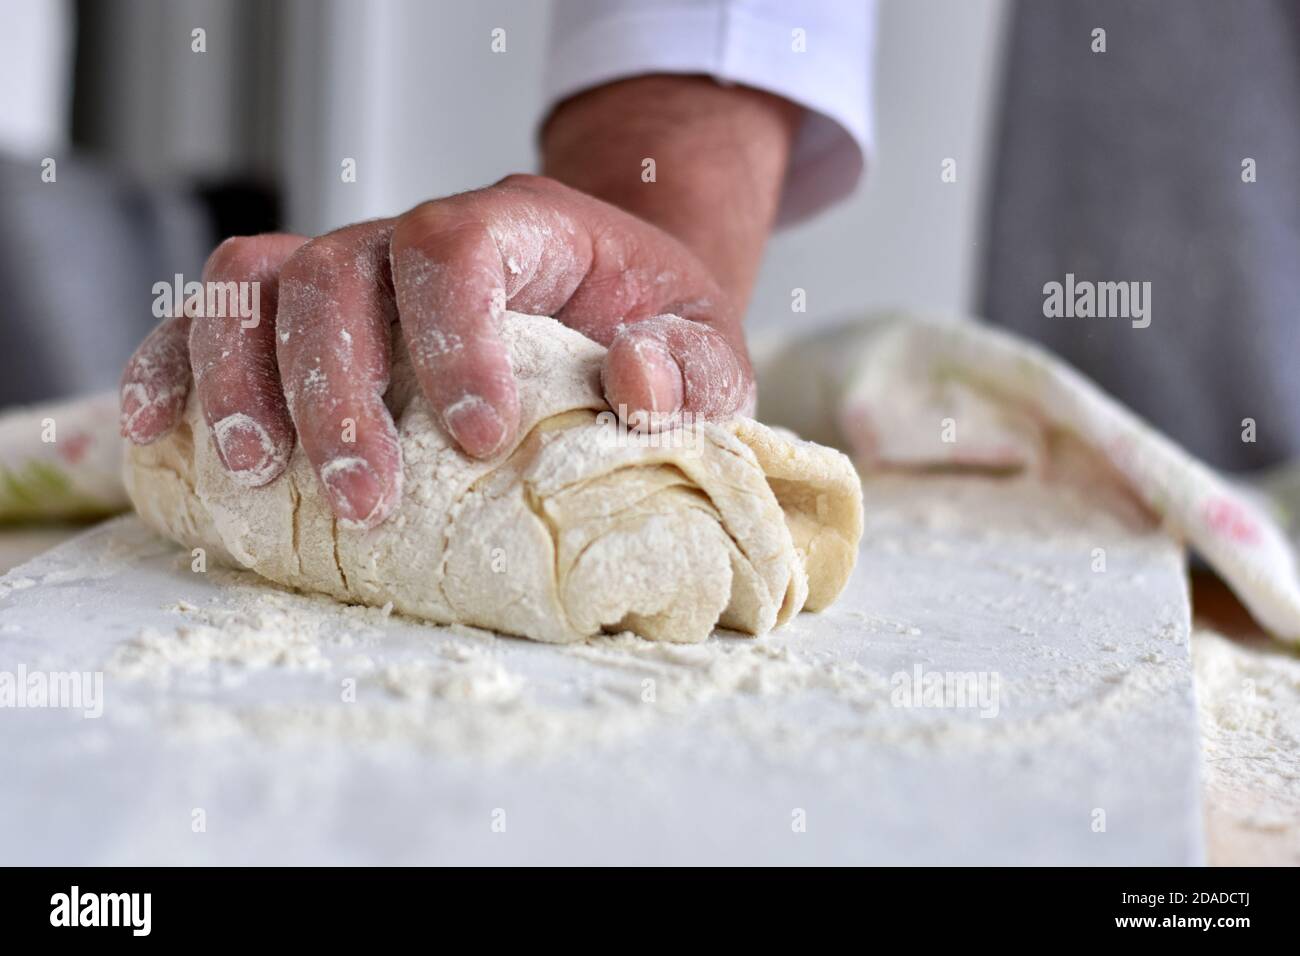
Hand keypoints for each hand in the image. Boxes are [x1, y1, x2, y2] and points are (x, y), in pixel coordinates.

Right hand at [120, 175, 751, 529]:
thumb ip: (692, 369)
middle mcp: (411, 235)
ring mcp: (347, 269)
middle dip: (338, 392)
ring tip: (256, 472)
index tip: (477, 438)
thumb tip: (636, 382)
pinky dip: (176, 366)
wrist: (607, 292)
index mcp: (518, 226)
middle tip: (364, 495)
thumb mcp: (705, 346)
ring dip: (240, 379)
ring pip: (255, 285)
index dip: (451, 337)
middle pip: (336, 275)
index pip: (455, 247)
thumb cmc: (647, 323)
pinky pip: (213, 314)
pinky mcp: (303, 314)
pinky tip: (162, 432)